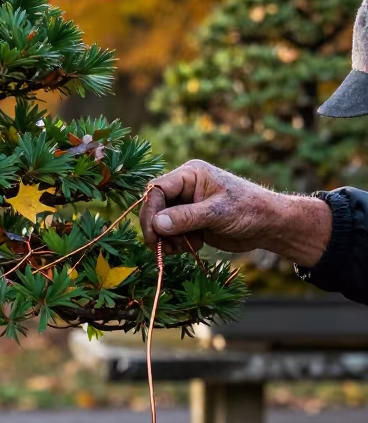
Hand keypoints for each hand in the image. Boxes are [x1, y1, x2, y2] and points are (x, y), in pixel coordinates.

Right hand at [140, 159, 331, 265]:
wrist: (270, 226)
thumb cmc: (249, 211)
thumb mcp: (217, 213)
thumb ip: (186, 217)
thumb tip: (157, 223)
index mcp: (190, 174)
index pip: (158, 189)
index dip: (151, 211)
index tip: (153, 234)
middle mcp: (184, 187)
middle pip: (155, 206)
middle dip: (157, 228)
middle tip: (161, 248)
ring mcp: (186, 204)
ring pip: (160, 222)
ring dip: (166, 239)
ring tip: (185, 248)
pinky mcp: (189, 221)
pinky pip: (170, 232)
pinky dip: (175, 243)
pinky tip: (192, 247)